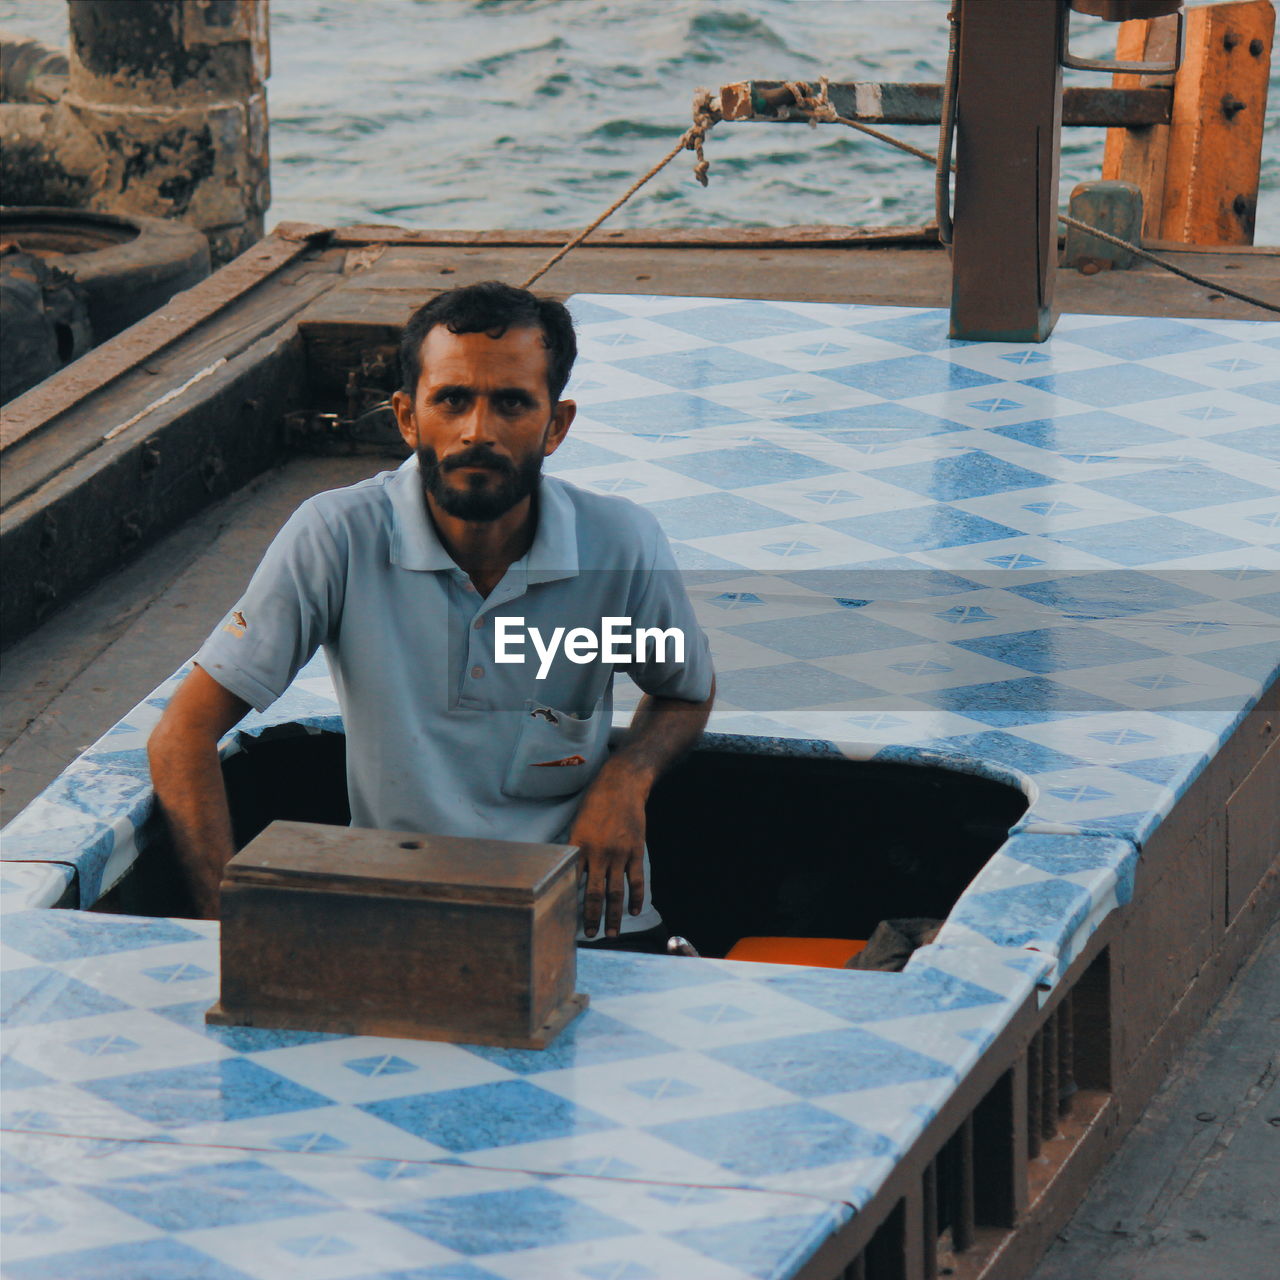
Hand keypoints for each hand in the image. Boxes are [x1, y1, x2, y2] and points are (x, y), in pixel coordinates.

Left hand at [568, 764, 647, 937]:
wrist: (621, 785)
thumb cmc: (595, 804)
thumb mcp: (577, 824)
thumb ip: (575, 850)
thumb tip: (568, 873)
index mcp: (580, 846)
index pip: (573, 882)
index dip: (571, 903)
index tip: (567, 920)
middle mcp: (599, 853)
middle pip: (595, 893)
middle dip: (592, 917)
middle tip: (590, 935)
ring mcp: (619, 853)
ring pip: (616, 891)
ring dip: (613, 915)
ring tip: (612, 933)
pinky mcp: (636, 851)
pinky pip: (636, 880)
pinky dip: (636, 898)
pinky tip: (634, 911)